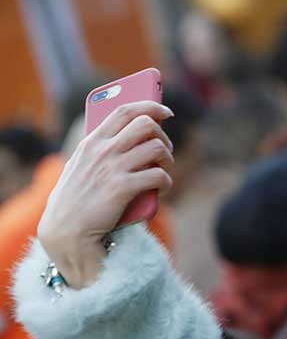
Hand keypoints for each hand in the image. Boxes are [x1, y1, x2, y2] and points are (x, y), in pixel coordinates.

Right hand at [38, 101, 173, 288]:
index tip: (165, 110)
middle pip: (146, 124)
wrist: (66, 232)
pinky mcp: (123, 188)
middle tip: (165, 149)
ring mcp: (113, 168)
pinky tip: (163, 189)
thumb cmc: (76, 202)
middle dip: (163, 135)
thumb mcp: (80, 168)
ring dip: (168, 159)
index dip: (150, 106)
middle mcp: (102, 150)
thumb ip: (98, 152)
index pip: (124, 111)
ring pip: (157, 148)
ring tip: (164, 170)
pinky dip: (167, 182)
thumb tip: (129, 140)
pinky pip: (159, 176)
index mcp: (92, 142)